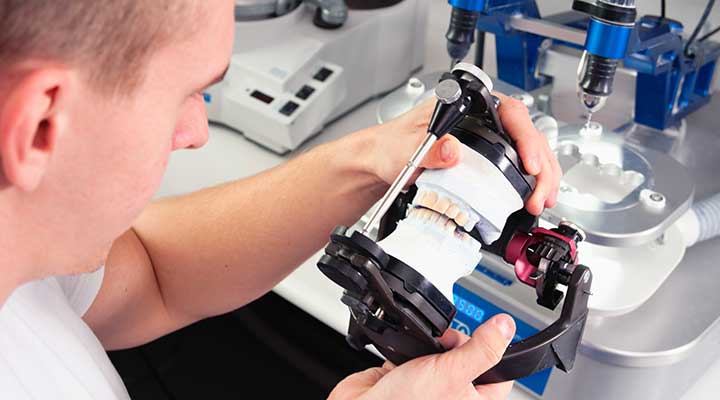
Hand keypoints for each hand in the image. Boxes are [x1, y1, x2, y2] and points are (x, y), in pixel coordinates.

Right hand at [328, 314, 516, 399]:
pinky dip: (408, 348)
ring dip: (428, 346)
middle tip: (442, 352)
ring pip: (439, 352)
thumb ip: (481, 349)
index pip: (499, 372)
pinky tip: (404, 359)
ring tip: (419, 357)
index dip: (492, 350)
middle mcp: (453, 395)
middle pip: (466, 354)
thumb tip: (506, 326)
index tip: (486, 334)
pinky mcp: (407, 375)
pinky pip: (414, 351)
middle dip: (452, 344)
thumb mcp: (452, 373)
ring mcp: (430, 385)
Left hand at [368, 95, 560, 214]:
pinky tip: (534, 196)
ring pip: (529, 150)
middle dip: (541, 164)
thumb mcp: (406, 147)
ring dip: (542, 176)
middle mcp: (482, 118)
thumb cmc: (392, 145)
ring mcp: (487, 138)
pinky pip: (518, 166)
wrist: (383, 161)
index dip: (527, 138)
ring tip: (542, 199)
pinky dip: (531, 182)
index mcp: (467, 105)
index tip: (530, 164)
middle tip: (540, 193)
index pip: (511, 112)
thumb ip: (428, 149)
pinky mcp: (487, 159)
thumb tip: (451, 149)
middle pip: (527, 133)